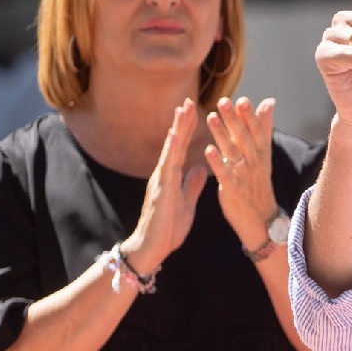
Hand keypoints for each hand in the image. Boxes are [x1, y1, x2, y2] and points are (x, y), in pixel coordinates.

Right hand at [122, 100, 208, 273]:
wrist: (152, 250)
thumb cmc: (167, 230)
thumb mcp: (186, 204)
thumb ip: (191, 185)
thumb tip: (199, 168)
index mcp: (171, 177)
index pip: (180, 149)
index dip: (186, 130)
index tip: (193, 111)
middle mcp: (163, 175)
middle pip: (174, 143)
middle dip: (181, 122)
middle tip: (188, 100)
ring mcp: (160, 181)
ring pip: (170, 149)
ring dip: (177, 129)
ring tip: (183, 110)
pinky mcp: (160, 190)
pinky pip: (167, 166)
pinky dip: (172, 150)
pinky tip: (175, 136)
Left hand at [204, 96, 280, 250]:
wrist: (261, 219)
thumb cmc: (258, 182)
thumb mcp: (264, 153)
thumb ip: (263, 127)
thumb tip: (269, 102)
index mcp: (260, 153)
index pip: (256, 130)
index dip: (249, 116)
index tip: (242, 100)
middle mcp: (254, 162)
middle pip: (244, 137)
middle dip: (234, 119)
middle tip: (223, 101)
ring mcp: (244, 176)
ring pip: (233, 152)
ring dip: (222, 135)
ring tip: (210, 118)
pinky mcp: (233, 190)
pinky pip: (225, 174)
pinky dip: (217, 161)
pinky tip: (207, 150)